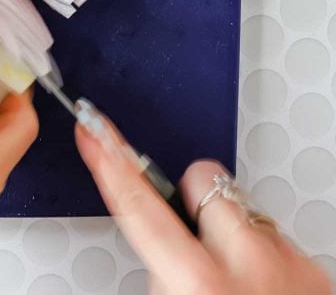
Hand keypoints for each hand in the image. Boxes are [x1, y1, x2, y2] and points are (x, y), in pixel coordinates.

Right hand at [75, 101, 329, 294]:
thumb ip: (158, 282)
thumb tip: (153, 264)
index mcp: (199, 285)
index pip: (139, 205)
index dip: (109, 159)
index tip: (93, 129)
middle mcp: (247, 265)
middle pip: (199, 179)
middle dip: (187, 201)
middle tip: (189, 244)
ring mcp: (288, 264)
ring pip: (240, 207)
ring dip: (228, 231)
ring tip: (230, 279)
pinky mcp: (316, 271)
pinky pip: (275, 235)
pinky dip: (261, 255)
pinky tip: (260, 291)